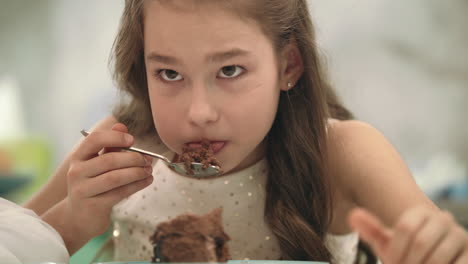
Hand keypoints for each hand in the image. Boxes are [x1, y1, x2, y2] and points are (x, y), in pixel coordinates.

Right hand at [59, 123, 152, 251]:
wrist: (78, 218)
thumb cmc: (92, 186)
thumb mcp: (97, 164)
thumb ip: (109, 146)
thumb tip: (122, 126)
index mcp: (78, 158)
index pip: (94, 140)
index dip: (115, 137)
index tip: (132, 140)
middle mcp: (76, 172)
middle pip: (109, 160)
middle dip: (133, 158)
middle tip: (148, 159)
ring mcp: (83, 190)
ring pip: (115, 177)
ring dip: (137, 172)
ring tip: (149, 170)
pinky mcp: (93, 206)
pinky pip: (120, 192)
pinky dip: (137, 185)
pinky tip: (147, 180)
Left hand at [348, 206, 467, 263]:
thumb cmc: (406, 255)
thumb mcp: (387, 244)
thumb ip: (371, 229)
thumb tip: (352, 215)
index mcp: (421, 213)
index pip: (405, 227)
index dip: (395, 249)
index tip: (390, 263)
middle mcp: (444, 220)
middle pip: (420, 242)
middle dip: (408, 262)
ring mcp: (461, 236)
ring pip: (437, 257)